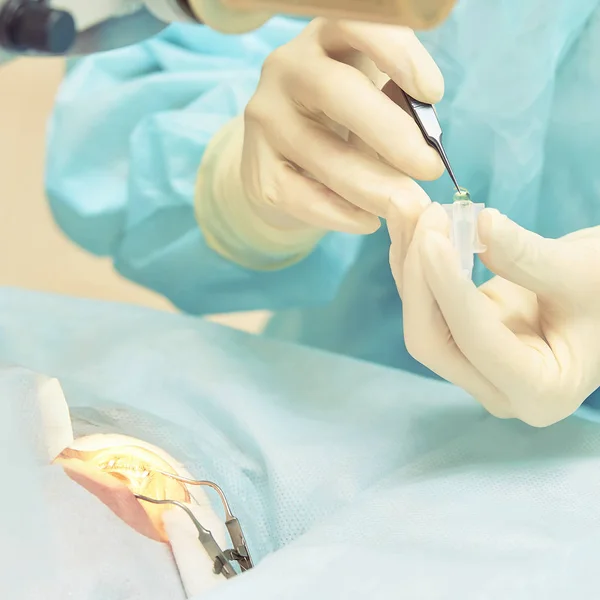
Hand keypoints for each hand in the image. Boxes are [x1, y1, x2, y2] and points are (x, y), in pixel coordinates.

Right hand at [241, 18, 443, 234]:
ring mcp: (265, 119)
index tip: (433, 92)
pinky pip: (301, 196)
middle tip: (429, 168)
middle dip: (390, 133)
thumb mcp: (371, 98)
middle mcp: (285, 68)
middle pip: (334, 91)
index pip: (351, 21)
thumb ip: (395, 108)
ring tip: (407, 206)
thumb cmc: (343, 120)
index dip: (395, 52)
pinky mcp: (257, 169)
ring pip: (319, 153)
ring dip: (372, 186)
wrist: (285, 160)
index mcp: (323, 39)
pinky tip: (368, 221)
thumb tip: (426, 146)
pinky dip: (340, 214)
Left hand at [389, 203, 599, 426]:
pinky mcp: (459, 339)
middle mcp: (496, 388)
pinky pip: (425, 305)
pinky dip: (415, 264)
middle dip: (420, 276)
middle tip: (422, 215)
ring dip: (410, 262)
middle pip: (432, 340)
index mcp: (538, 390)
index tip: (432, 237)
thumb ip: (527, 256)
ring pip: (422, 320)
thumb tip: (478, 222)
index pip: (476, 342)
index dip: (448, 289)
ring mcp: (473, 366)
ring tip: (407, 207)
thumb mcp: (581, 273)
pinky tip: (409, 224)